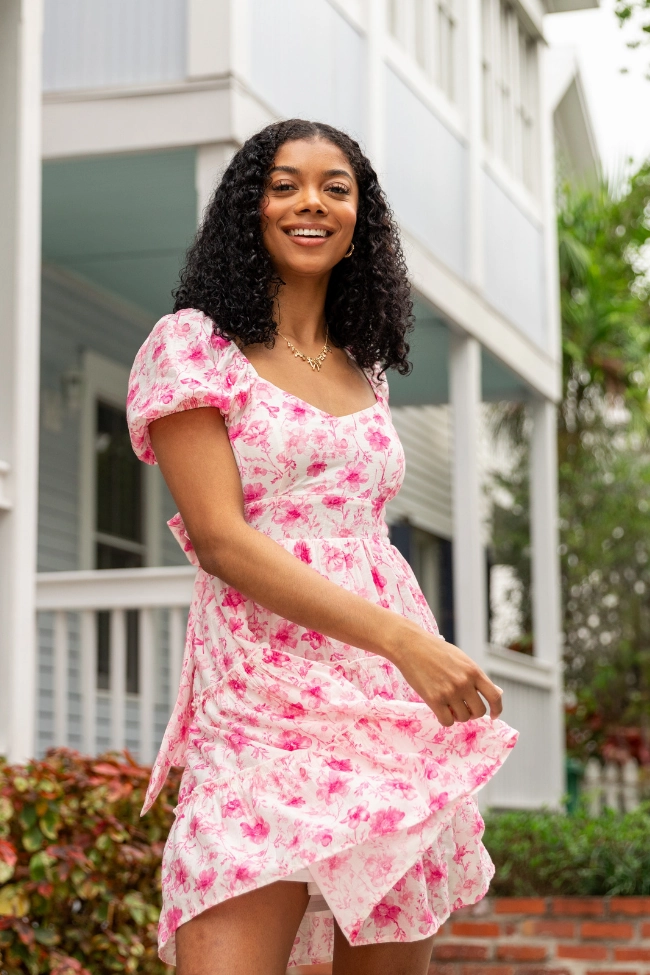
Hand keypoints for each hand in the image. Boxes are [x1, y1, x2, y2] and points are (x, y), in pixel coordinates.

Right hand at [388, 623, 502, 726]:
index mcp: (473, 671)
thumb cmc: (436, 651)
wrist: (410, 645)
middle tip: (463, 708)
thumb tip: (497, 693)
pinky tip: (440, 710)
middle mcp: (464, 682)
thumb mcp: (461, 659)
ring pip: (463, 718)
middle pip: (479, 711)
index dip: (497, 709)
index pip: (494, 696)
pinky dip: (445, 719)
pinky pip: (447, 721)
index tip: (494, 716)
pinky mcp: (434, 700)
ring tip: (448, 705)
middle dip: (473, 713)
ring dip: (457, 715)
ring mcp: (449, 692)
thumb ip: (477, 677)